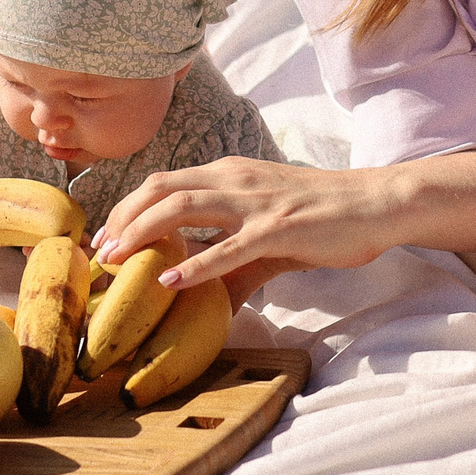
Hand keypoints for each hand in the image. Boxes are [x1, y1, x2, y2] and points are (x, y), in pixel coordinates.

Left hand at [94, 157, 396, 292]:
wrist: (376, 204)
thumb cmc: (323, 216)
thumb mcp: (268, 232)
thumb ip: (232, 262)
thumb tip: (205, 300)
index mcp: (229, 174)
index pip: (163, 182)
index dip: (127, 208)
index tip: (105, 239)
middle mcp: (235, 179)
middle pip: (160, 188)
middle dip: (122, 218)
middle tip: (100, 253)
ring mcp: (256, 202)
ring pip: (183, 207)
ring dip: (142, 232)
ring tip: (117, 260)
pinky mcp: (279, 229)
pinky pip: (229, 247)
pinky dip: (195, 265)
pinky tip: (169, 282)